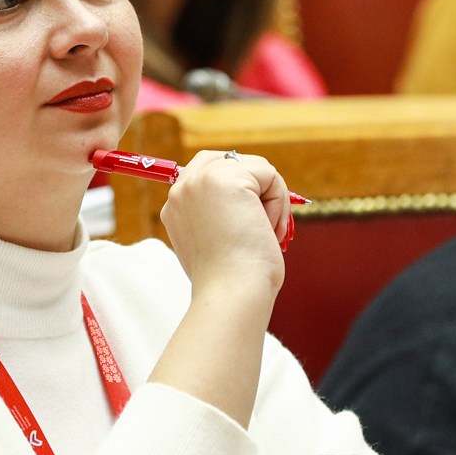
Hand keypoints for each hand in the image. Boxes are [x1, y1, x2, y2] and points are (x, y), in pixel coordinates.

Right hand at [159, 150, 290, 303]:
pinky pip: (270, 175)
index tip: (252, 223)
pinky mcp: (227, 179)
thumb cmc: (231, 281)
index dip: (241, 189)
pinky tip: (270, 229)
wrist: (231, 294)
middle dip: (257, 186)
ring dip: (272, 200)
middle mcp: (182, 189)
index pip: (209, 171)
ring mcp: (201, 180)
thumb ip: (221, 215)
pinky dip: (280, 202)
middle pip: (230, 159)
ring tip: (267, 233)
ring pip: (256, 168)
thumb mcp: (216, 243)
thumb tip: (255, 203)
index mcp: (175, 206)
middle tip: (265, 223)